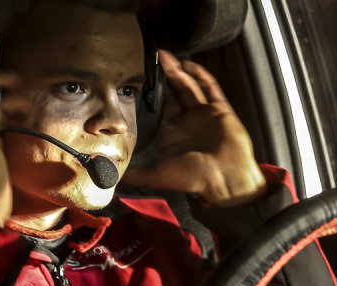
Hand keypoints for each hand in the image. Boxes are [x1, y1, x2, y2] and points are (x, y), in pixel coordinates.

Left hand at [123, 50, 265, 206]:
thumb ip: (136, 174)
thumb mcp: (158, 176)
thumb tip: (109, 176)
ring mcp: (205, 115)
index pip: (158, 110)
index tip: (136, 81)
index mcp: (173, 135)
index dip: (149, 96)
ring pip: (189, 87)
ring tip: (164, 56)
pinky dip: (200, 76)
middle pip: (173, 94)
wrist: (226, 179)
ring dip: (178, 72)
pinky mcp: (220, 110)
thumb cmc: (194, 178)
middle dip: (163, 78)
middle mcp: (188, 123)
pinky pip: (210, 88)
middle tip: (150, 60)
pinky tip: (188, 65)